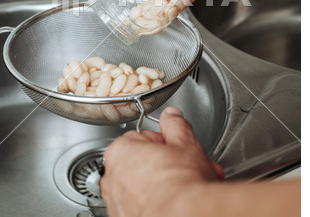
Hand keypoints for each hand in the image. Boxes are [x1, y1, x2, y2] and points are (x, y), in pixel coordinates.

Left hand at [100, 107, 221, 216]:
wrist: (186, 216)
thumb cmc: (180, 184)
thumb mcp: (184, 142)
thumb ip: (175, 124)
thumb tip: (172, 116)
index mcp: (120, 151)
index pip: (141, 137)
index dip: (163, 143)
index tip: (174, 149)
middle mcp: (112, 179)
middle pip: (142, 163)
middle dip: (165, 165)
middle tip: (184, 168)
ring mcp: (116, 205)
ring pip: (142, 188)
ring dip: (163, 186)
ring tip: (184, 187)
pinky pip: (142, 207)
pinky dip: (157, 204)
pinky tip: (176, 202)